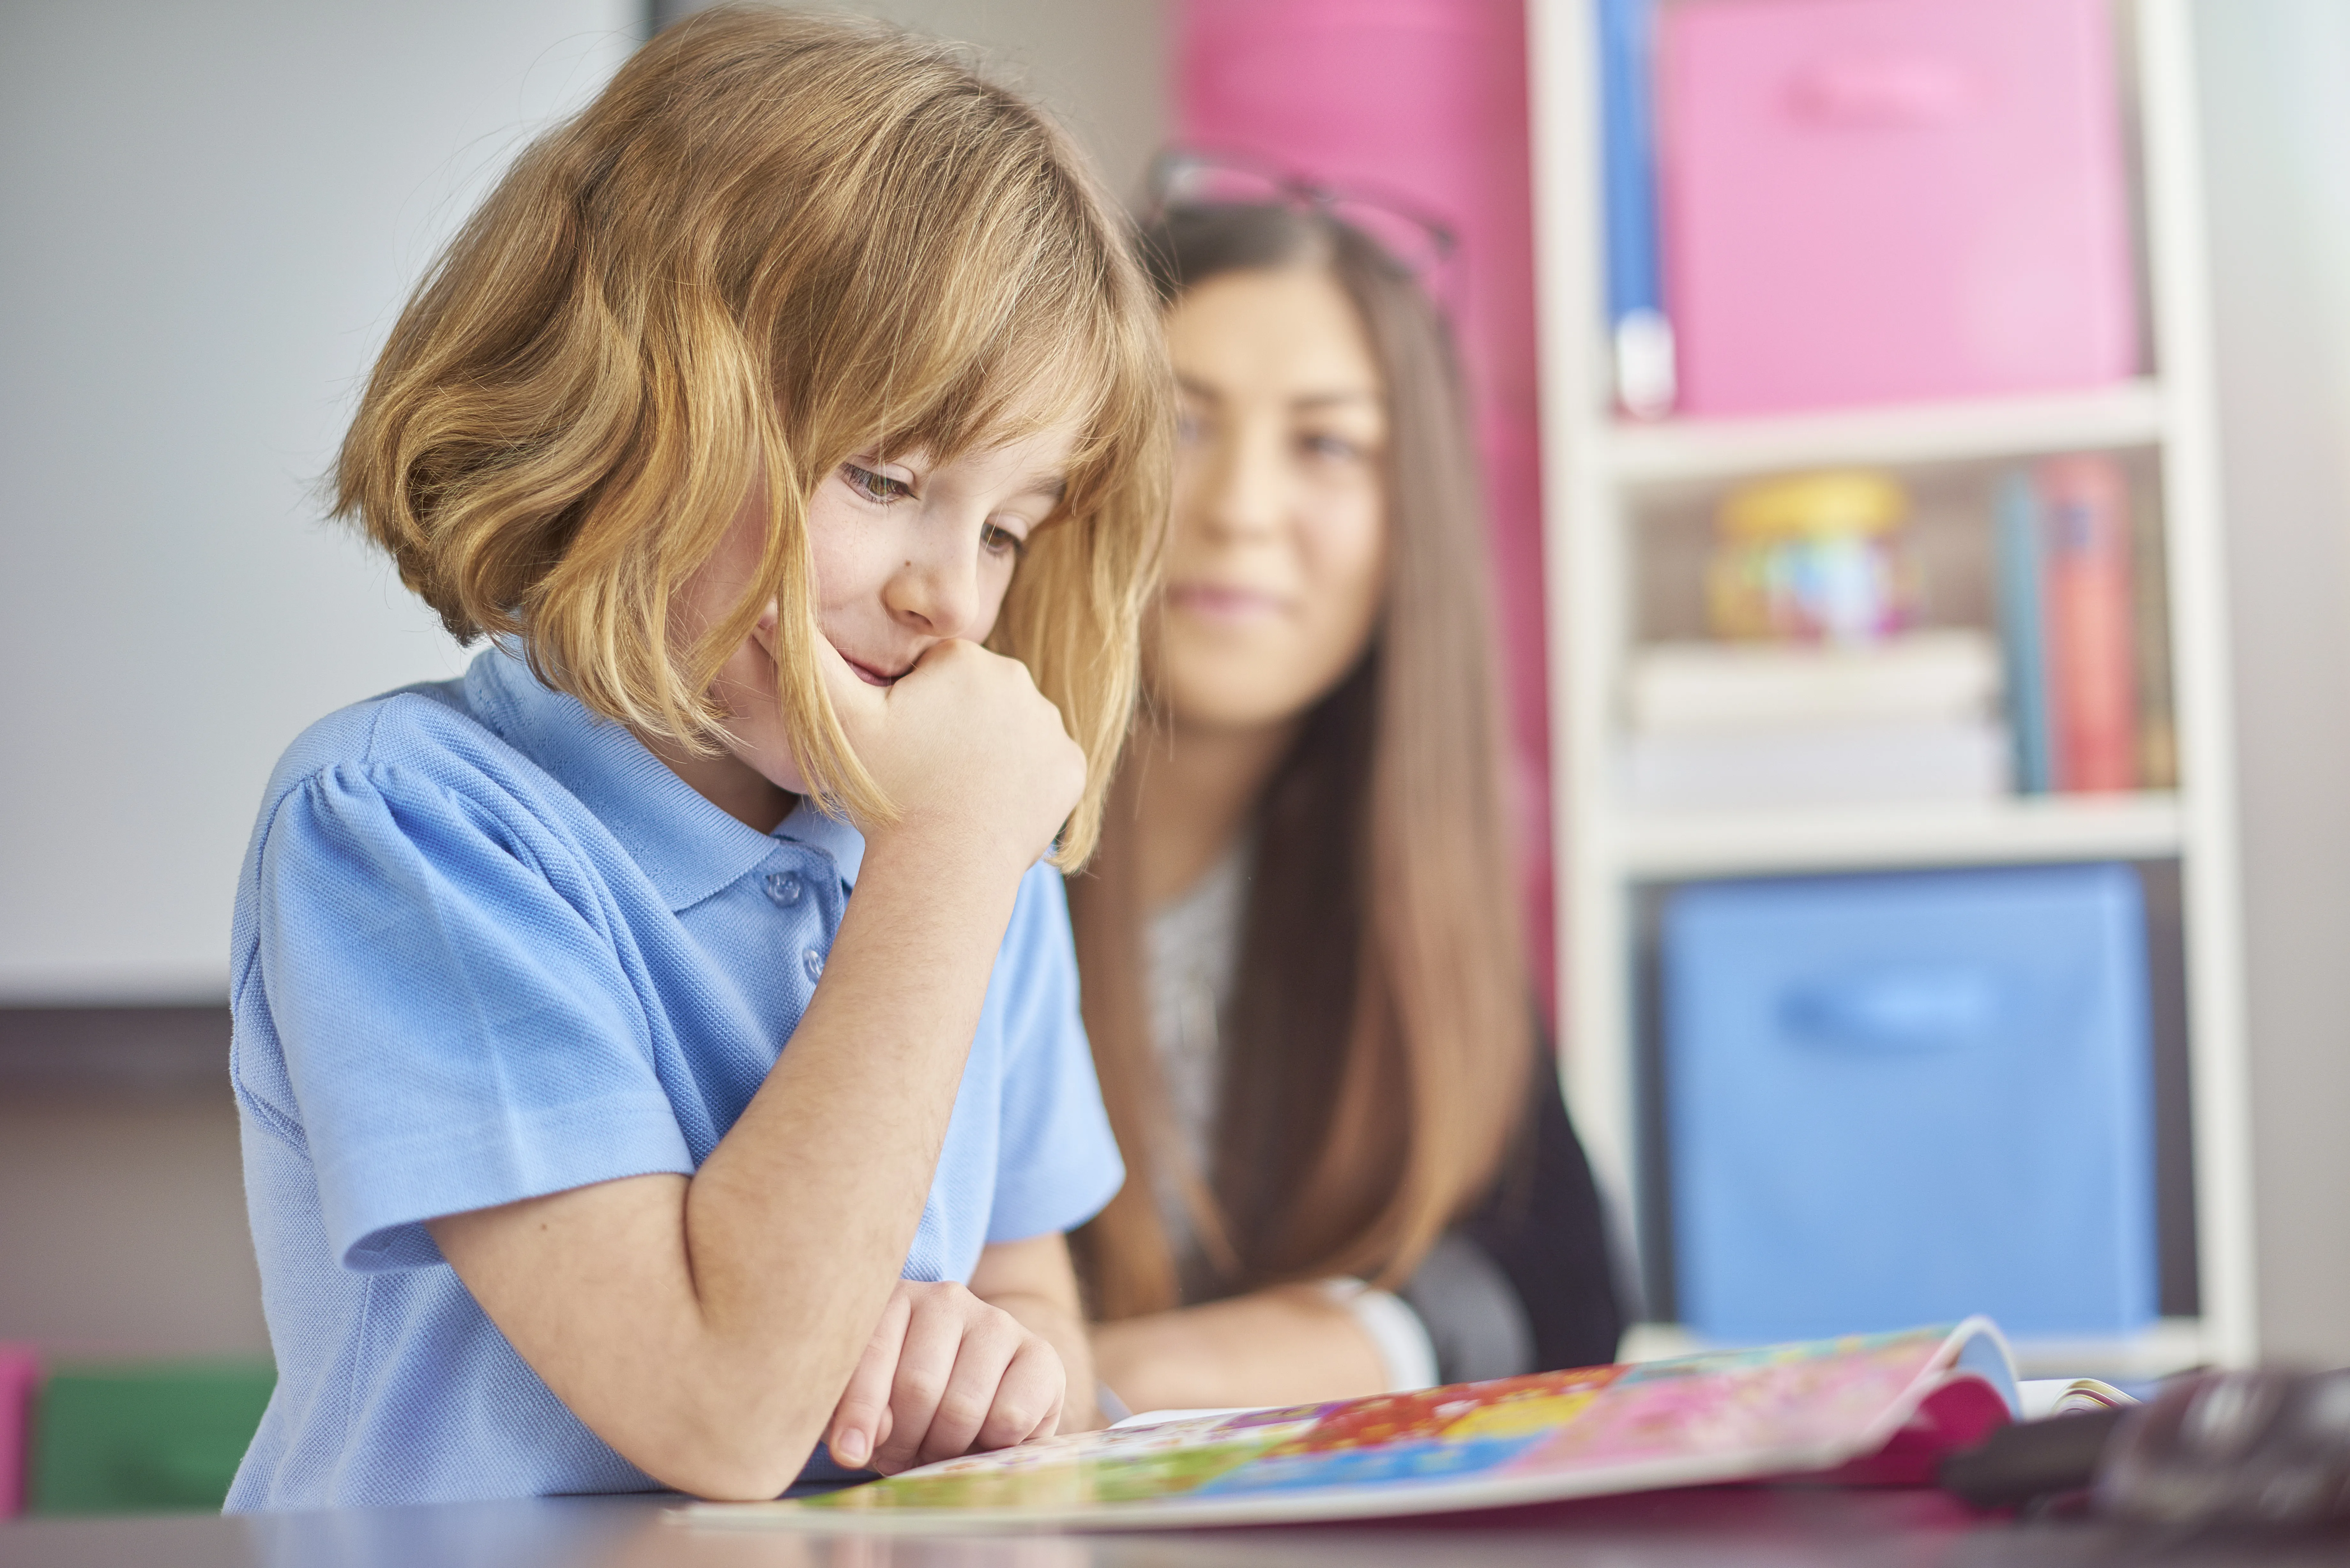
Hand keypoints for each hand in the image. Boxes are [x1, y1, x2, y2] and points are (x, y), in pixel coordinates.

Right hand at [815, 636, 1084, 875]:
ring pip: (1012, 727)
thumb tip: (763, 603)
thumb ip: (806, 659)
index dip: (914, 704)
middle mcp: (1019, 681)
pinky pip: (1044, 764)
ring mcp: (1051, 726)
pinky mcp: (1071, 768)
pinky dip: (1023, 782)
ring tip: (957, 788)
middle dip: (954, 723)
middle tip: (927, 768)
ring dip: (989, 750)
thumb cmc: (886, 791)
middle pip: (978, 695)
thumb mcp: (837, 723)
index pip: (938, 668)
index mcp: (966, 660)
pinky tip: (991, 804)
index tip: (903, 740)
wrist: (943, 865)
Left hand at [824, 1280, 1066, 1474]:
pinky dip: (992, 1444)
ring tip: (939, 1447)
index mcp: (894, 1300)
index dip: (858, 1412)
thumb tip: (858, 1444)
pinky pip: (1010, 1417)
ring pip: (963, 1407)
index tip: (848, 1455)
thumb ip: (856, 1417)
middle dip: (908, 1439)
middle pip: (919, 1386)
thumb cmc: (910, 1403)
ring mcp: (996, 1321)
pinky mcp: (1040, 1353)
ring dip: (946, 1448)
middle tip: (906, 1452)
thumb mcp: (871, 1405)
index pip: (871, 1352)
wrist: (981, 1396)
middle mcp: (946, 1299)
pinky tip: (984, 1437)